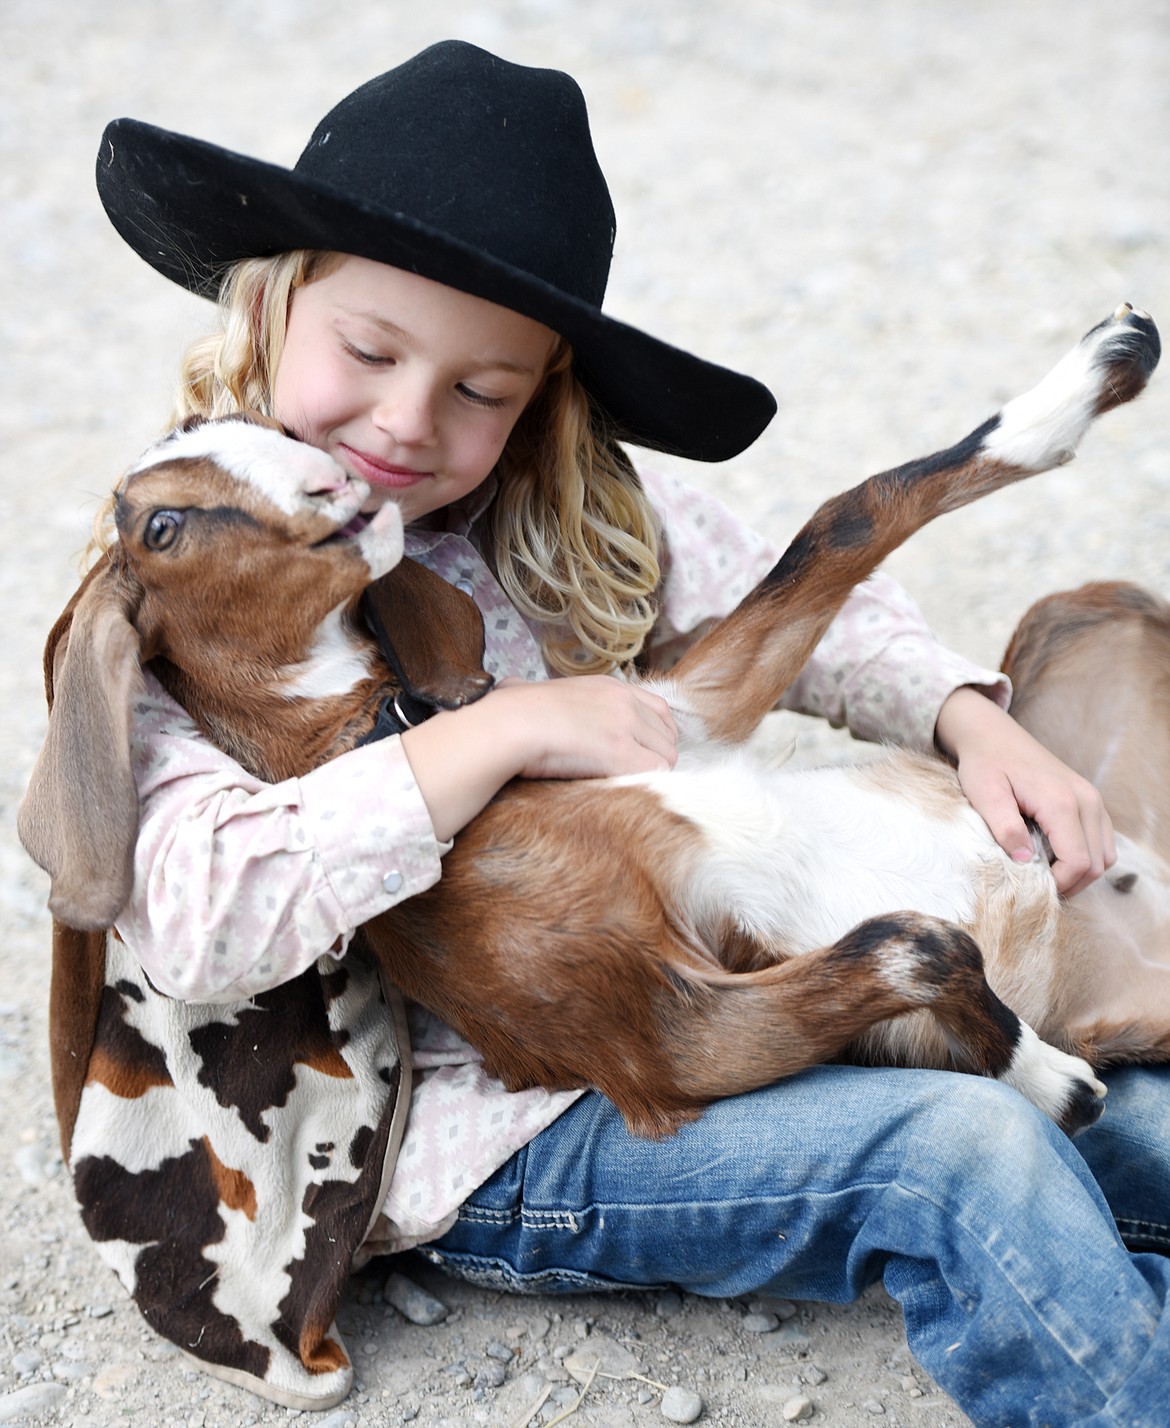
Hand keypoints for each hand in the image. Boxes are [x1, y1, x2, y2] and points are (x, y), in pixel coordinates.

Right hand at [495, 674, 678, 779]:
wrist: (510, 724)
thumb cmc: (510, 712)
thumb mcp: (536, 689)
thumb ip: (536, 691)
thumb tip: (507, 687)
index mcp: (609, 687)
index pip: (659, 709)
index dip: (659, 734)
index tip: (646, 751)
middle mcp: (624, 702)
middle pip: (667, 735)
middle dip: (657, 757)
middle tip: (636, 776)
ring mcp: (625, 726)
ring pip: (666, 755)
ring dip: (652, 772)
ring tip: (627, 784)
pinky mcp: (621, 753)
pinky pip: (656, 772)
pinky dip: (647, 783)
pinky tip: (626, 787)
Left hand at [935, 686, 1114, 896]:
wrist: (993, 734)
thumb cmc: (985, 763)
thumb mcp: (984, 795)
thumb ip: (1005, 828)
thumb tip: (1024, 861)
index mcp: (1062, 802)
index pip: (1078, 862)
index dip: (1059, 884)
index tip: (1033, 889)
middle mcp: (1087, 800)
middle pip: (1097, 864)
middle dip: (1071, 883)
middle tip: (1039, 888)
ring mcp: (1093, 799)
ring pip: (1105, 855)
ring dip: (1081, 872)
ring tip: (1047, 874)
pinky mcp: (1091, 799)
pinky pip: (1103, 840)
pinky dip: (1087, 856)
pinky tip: (1056, 856)